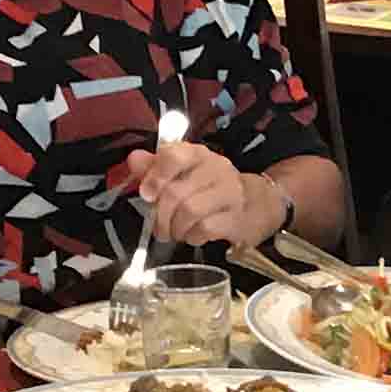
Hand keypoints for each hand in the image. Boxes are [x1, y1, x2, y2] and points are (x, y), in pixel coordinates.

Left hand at [114, 137, 280, 248]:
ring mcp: (230, 192)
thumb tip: (134, 159)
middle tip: (159, 227)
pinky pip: (205, 228)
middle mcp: (216, 169)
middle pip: (176, 192)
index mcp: (198, 155)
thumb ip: (155, 167)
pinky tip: (193, 235)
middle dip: (161, 215)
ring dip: (175, 228)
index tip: (146, 195)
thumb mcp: (183, 174)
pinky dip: (193, 236)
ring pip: (190, 211)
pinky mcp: (237, 217)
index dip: (155, 177)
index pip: (173, 155)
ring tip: (175, 232)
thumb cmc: (210, 190)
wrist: (256, 204)